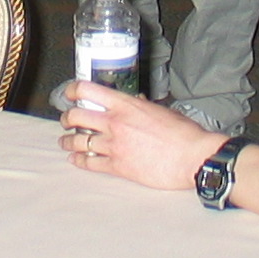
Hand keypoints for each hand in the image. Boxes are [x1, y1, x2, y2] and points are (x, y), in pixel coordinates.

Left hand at [58, 81, 220, 190]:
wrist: (193, 158)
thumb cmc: (184, 133)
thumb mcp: (161, 110)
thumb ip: (142, 106)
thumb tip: (135, 101)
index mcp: (126, 105)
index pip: (88, 90)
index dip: (73, 90)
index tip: (70, 93)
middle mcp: (115, 123)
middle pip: (76, 116)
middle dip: (67, 118)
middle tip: (66, 120)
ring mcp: (114, 145)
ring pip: (78, 141)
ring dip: (68, 141)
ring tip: (65, 142)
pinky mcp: (118, 166)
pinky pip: (90, 163)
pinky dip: (79, 161)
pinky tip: (75, 160)